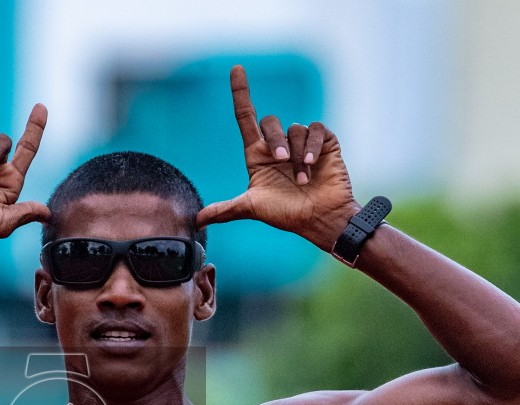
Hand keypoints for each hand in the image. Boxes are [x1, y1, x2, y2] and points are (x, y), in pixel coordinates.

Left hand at [196, 66, 358, 251]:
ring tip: (302, 179)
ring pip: (294, 129)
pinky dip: (311, 146)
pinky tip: (312, 164)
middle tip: (281, 161)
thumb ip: (225, 209)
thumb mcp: (251, 208)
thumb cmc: (287, 214)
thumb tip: (196, 221)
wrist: (320, 219)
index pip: (246, 117)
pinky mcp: (324, 142)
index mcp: (258, 155)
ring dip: (296, 155)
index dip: (241, 92)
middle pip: (270, 122)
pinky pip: (315, 129)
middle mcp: (278, 145)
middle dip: (275, 141)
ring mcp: (301, 143)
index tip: (236, 69)